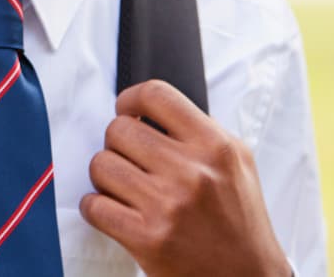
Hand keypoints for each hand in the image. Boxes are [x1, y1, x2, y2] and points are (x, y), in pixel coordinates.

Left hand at [79, 80, 289, 276]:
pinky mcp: (147, 238)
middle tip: (131, 160)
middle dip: (117, 144)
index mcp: (216, 147)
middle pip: (118, 129)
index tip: (127, 110)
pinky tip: (114, 211)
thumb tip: (150, 109)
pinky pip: (93, 205)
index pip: (156, 95)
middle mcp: (192, 172)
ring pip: (100, 164)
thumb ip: (199, 131)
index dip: (130, 99)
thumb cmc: (240, 221)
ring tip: (125, 188)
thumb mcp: (237, 164)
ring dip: (105, 177)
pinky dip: (96, 208)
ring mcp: (168, 205)